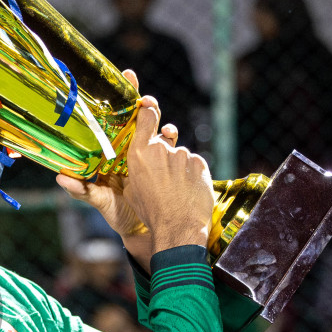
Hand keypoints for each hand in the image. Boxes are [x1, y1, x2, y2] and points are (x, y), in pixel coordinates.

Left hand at [54, 69, 162, 265]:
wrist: (142, 229)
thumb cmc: (116, 213)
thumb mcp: (98, 201)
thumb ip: (81, 190)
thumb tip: (59, 177)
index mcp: (112, 151)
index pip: (116, 119)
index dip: (121, 96)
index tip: (125, 75)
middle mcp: (131, 148)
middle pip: (139, 118)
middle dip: (143, 103)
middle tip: (144, 100)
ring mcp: (149, 154)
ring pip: (156, 128)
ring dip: (158, 119)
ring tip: (156, 117)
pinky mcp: (165, 164)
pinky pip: (170, 146)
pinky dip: (171, 138)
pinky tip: (170, 137)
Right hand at [118, 98, 215, 257]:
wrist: (178, 227)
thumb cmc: (151, 212)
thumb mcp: (132, 190)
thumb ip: (135, 169)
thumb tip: (140, 164)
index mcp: (139, 153)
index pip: (146, 116)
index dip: (148, 108)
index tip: (149, 105)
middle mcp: (161, 148)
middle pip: (164, 139)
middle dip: (164, 152)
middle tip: (163, 173)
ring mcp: (182, 155)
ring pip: (180, 155)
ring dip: (178, 167)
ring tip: (176, 189)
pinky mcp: (200, 162)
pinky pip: (194, 164)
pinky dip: (192, 174)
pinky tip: (188, 190)